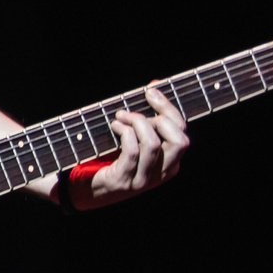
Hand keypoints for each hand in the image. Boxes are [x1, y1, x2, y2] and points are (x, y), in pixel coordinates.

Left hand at [71, 85, 188, 208]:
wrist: (90, 188)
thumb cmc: (116, 157)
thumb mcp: (136, 137)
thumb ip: (148, 113)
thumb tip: (154, 85)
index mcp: (171, 162)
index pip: (182, 132)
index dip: (168, 108)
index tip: (151, 91)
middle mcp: (163, 173)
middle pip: (179, 141)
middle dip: (159, 117)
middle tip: (137, 110)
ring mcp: (144, 180)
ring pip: (153, 144)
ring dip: (136, 123)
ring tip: (121, 116)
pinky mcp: (125, 180)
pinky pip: (132, 151)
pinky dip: (124, 132)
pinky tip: (115, 126)